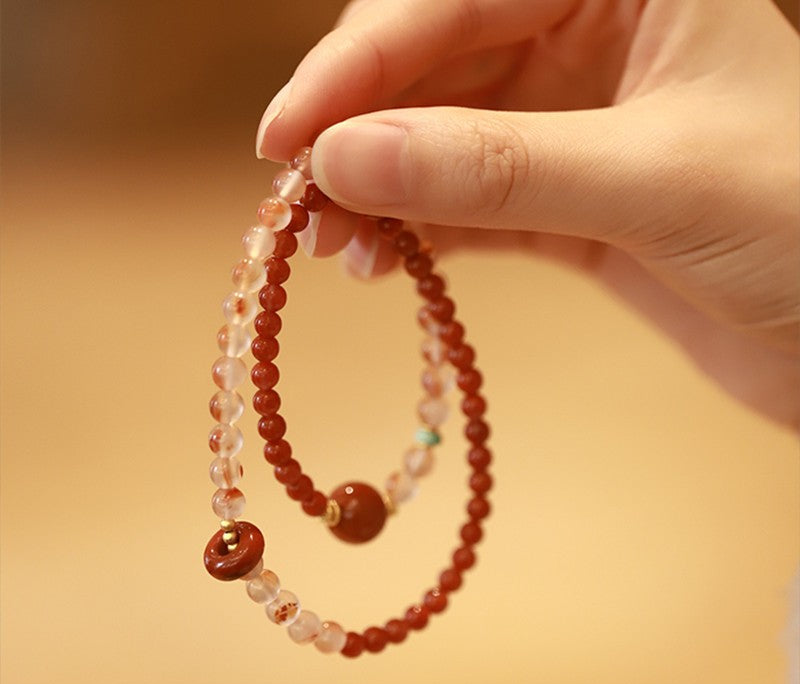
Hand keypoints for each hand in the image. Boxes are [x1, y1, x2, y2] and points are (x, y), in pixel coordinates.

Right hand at [256, 0, 799, 430]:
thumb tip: (343, 162)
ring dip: (377, 188)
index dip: (357, 66)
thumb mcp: (650, 183)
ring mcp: (571, 122)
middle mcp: (589, 36)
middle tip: (299, 202)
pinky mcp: (564, 199)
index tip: (286, 138)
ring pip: (438, 138)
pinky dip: (417, 230)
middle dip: (358, 130)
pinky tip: (380, 261)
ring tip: (333, 247)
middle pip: (431, 64)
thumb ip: (493, 169)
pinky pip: (466, 202)